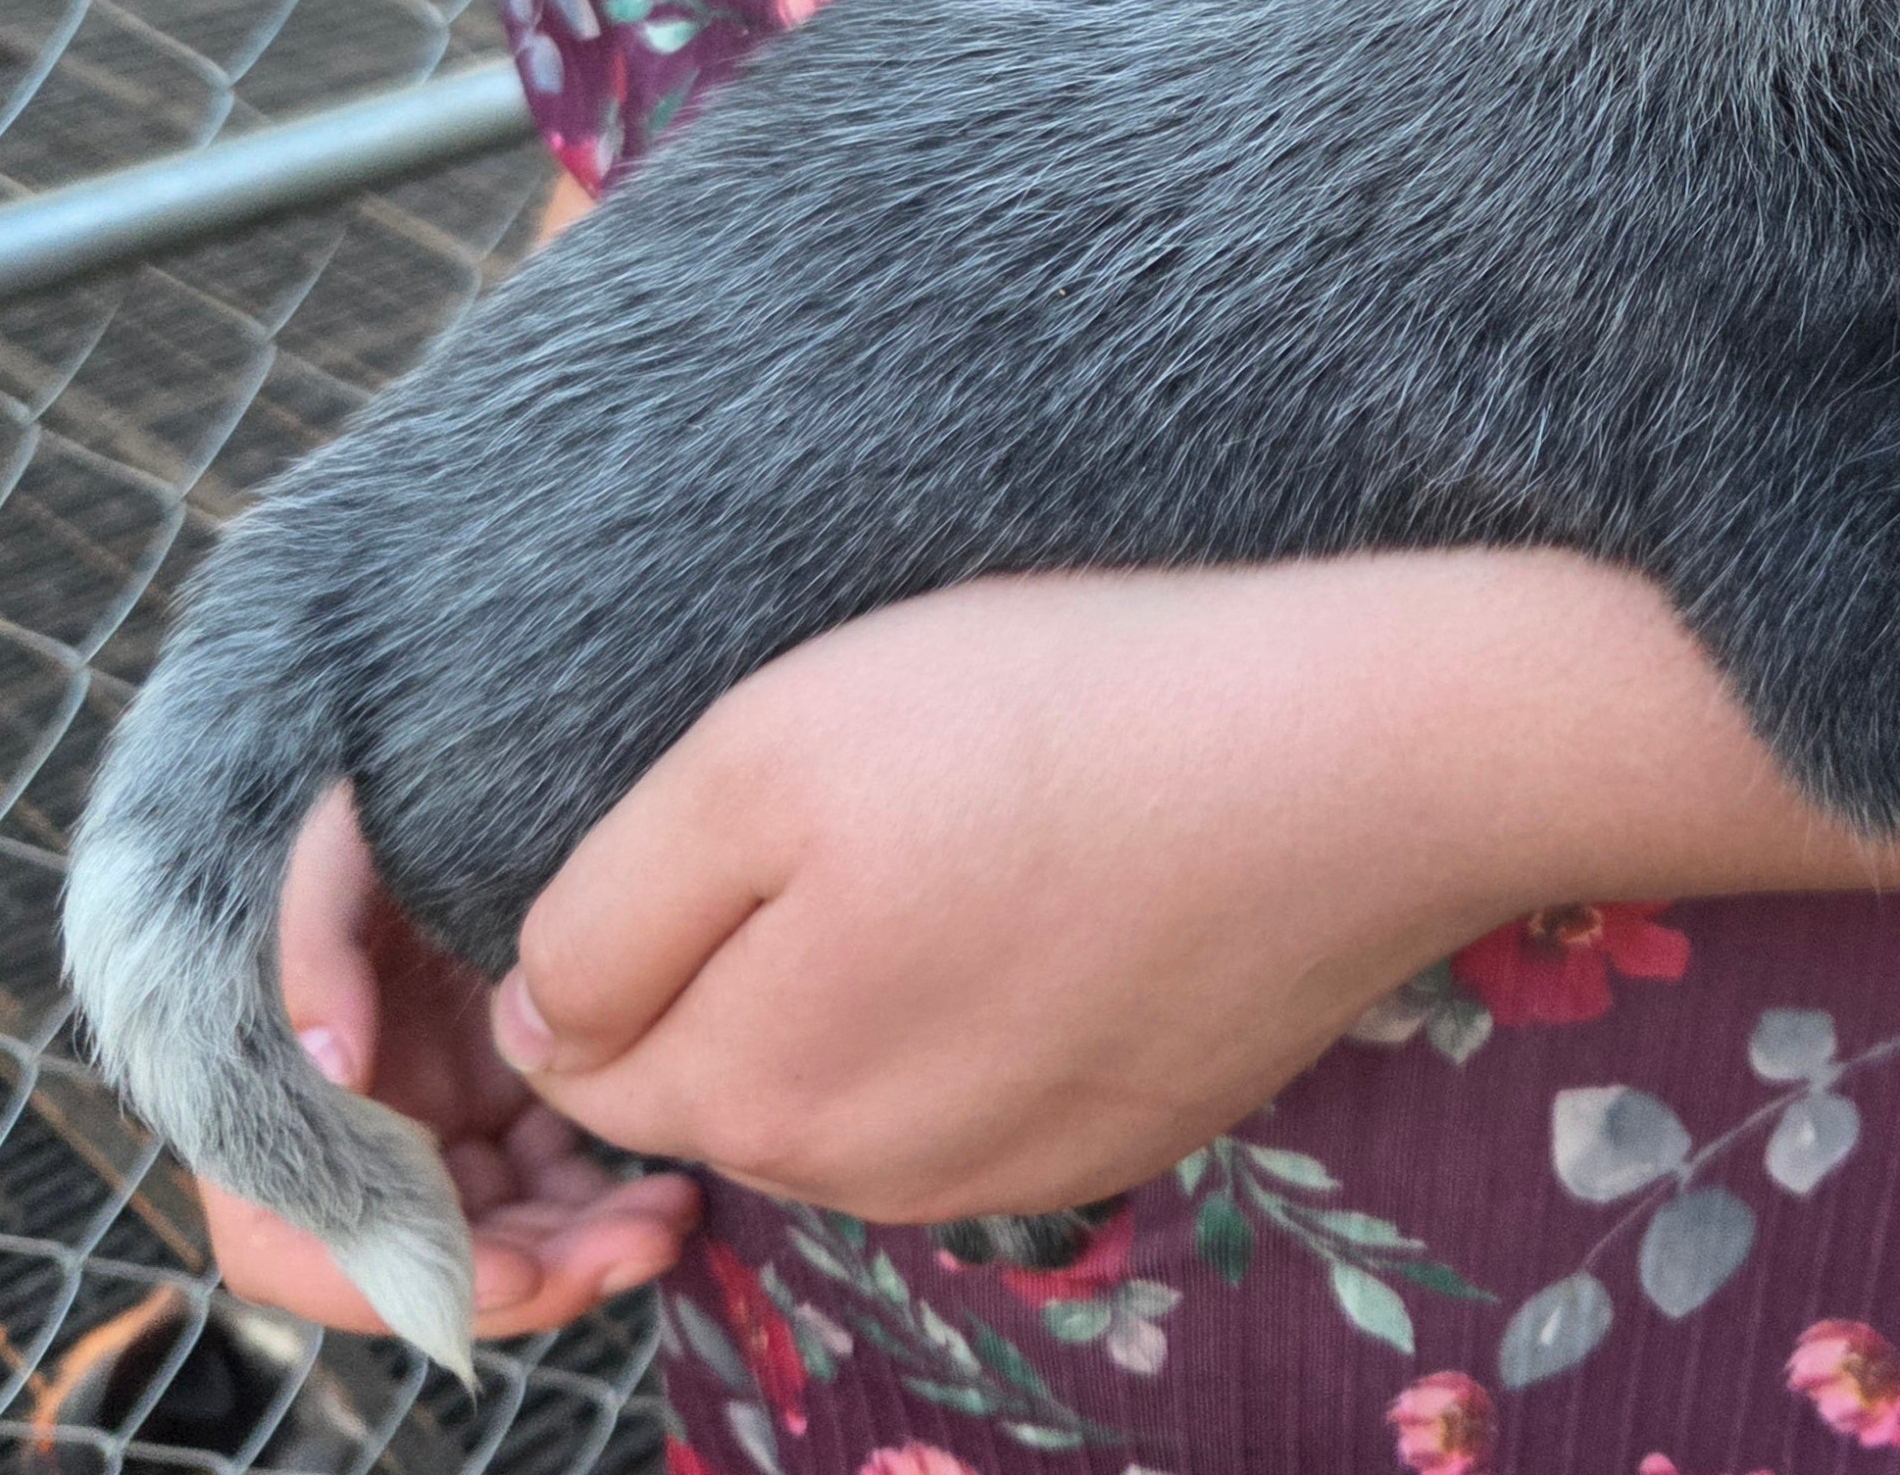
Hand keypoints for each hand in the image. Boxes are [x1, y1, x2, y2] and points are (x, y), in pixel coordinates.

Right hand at [202, 786, 699, 1337]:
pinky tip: (676, 1184)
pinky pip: (552, 1178)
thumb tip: (332, 1061)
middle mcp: (349, 1116)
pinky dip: (604, 1196)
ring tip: (672, 1218)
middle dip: (526, 1271)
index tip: (507, 1275)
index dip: (389, 1279)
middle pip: (420, 1254)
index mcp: (272, 1084)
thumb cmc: (377, 791)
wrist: (468, 737)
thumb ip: (311, 936)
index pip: (294, 1239)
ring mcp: (434, 1106)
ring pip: (498, 1231)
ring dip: (579, 1246)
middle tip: (635, 1244)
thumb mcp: (336, 840)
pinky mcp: (513, 1084)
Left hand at [490, 555, 1752, 1222]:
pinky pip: (1005, 1073)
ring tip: (980, 817)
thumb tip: (538, 1026)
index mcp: (761, 1095)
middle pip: (732, 1071)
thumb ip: (606, 916)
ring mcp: (1030, 1169)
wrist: (1361, 755)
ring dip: (880, 971)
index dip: (618, 921)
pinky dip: (1009, 987)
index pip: (584, 1054)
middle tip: (862, 789)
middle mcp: (880, 1180)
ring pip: (870, 1075)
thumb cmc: (1052, 719)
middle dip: (749, 952)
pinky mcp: (1143, 1125)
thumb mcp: (758, 756)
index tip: (723, 805)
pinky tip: (1081, 871)